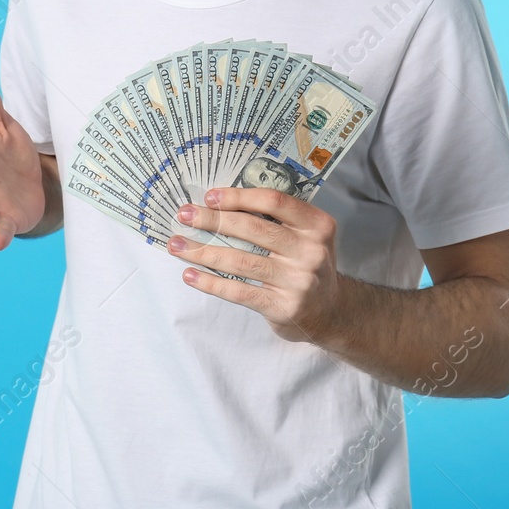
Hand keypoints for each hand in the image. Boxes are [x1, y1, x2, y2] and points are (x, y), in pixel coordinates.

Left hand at [168, 186, 343, 342]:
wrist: (331, 312)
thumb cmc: (305, 265)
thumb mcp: (305, 236)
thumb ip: (276, 220)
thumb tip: (219, 203)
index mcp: (317, 225)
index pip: (274, 201)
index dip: (238, 196)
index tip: (210, 196)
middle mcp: (311, 251)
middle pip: (252, 229)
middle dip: (212, 220)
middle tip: (184, 215)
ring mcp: (298, 281)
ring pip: (240, 261)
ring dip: (202, 251)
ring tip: (177, 245)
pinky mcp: (283, 307)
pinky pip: (239, 291)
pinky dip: (210, 282)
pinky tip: (190, 274)